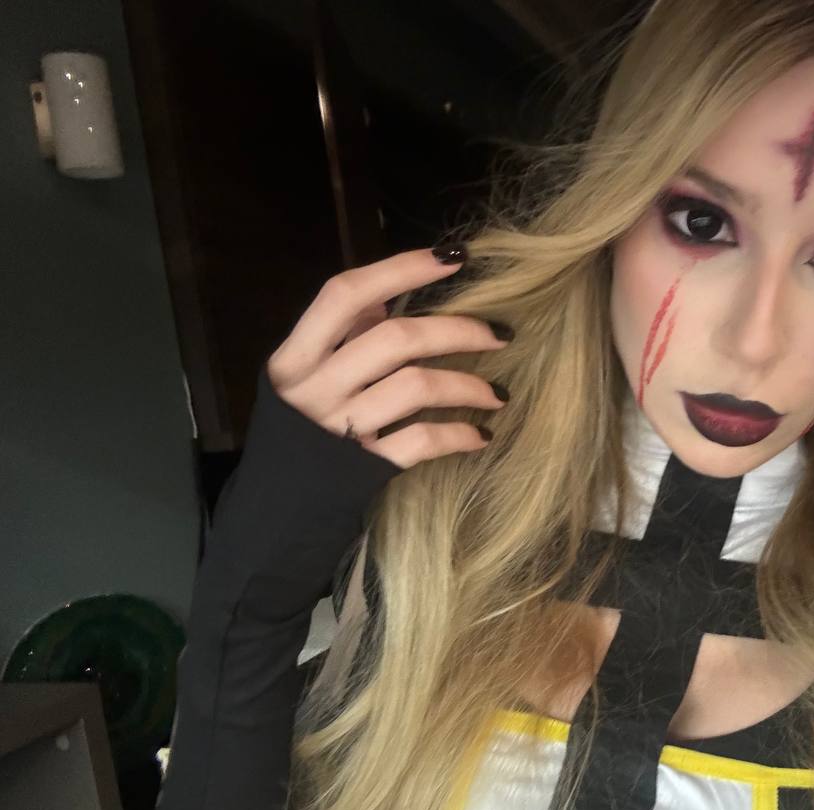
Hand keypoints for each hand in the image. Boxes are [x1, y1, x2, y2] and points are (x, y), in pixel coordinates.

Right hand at [266, 247, 511, 469]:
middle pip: (396, 339)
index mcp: (295, 357)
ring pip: (417, 388)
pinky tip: (481, 434)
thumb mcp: (303, 378)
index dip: (401, 269)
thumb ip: (340, 338)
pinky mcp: (365, 469)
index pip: (345, 294)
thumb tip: (386, 301)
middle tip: (500, 333)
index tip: (455, 258)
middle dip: (459, 330)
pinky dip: (459, 435)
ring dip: (469, 386)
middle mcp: (314, 388)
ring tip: (499, 393)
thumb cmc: (298, 434)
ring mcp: (340, 429)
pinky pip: (422, 441)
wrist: (275, 510)